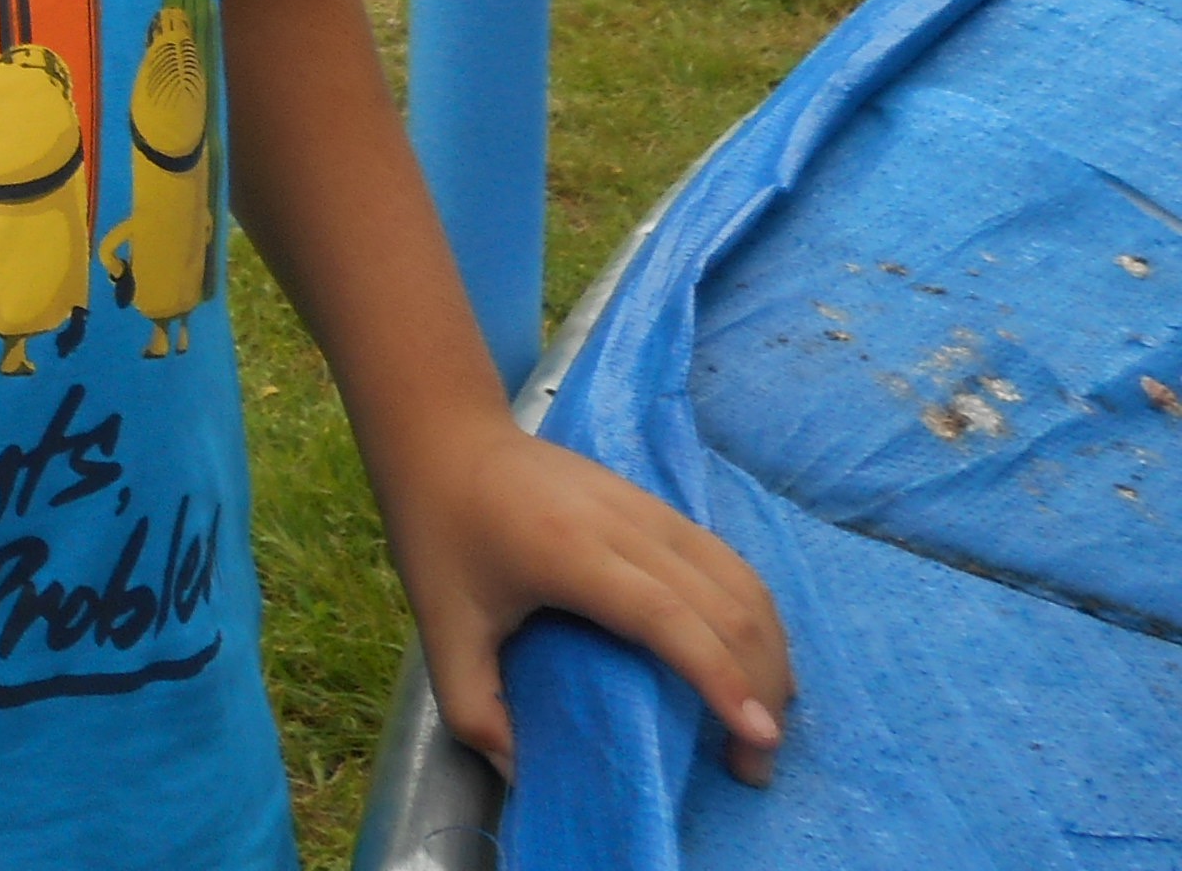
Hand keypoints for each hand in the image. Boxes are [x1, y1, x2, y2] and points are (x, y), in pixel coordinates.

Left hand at [393, 421, 791, 788]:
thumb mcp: (440, 624)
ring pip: (740, 578)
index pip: (669, 617)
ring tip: (765, 720)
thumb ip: (472, 706)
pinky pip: (727, 560)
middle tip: (753, 764)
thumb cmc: (440, 529)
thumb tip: (520, 775)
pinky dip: (755, 615)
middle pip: (725, 604)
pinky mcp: (655, 502)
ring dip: (770, 652)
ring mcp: (647, 506)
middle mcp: (624, 524)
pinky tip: (754, 659)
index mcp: (570, 553)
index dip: (721, 677)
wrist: (444, 436)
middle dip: (759, 687)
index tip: (756, 738)